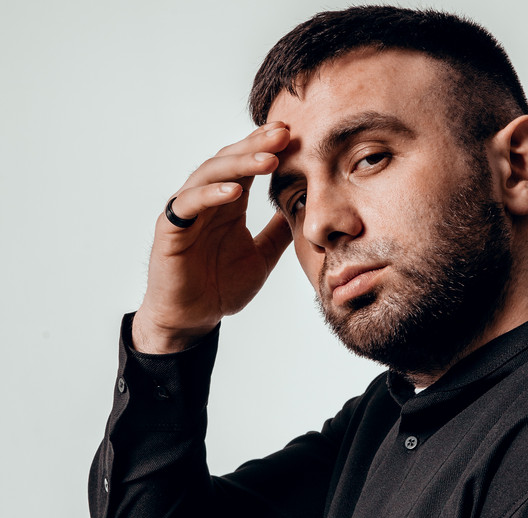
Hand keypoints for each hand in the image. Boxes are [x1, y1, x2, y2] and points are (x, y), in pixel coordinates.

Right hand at [132, 122, 291, 352]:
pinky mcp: (170, 230)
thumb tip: (301, 213)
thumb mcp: (261, 257)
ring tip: (267, 159)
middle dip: (256, 146)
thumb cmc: (222, 287)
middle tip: (283, 133)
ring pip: (209, 176)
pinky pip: (188, 205)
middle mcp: (207, 202)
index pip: (247, 167)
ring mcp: (187, 213)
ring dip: (238, 165)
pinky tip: (234, 191)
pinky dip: (210, 195)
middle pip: (230, 162)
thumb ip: (277, 235)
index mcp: (228, 205)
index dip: (267, 149)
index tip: (294, 135)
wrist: (194, 318)